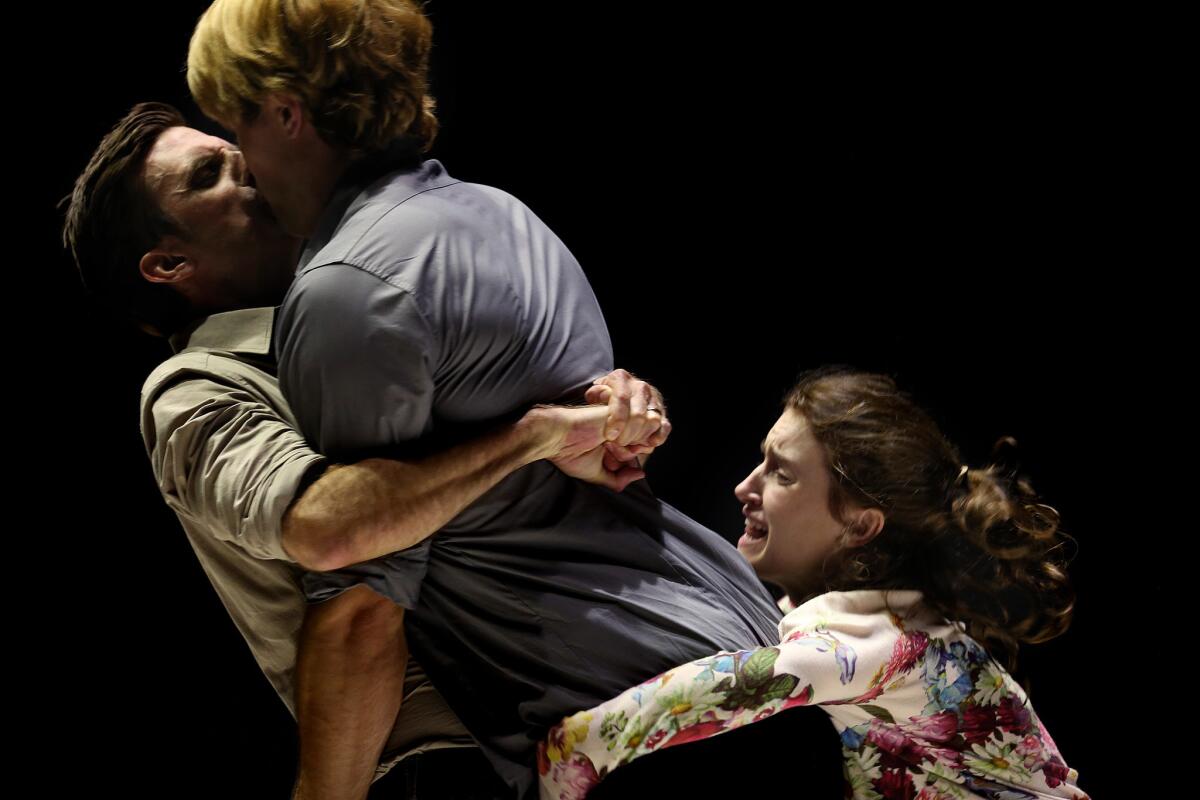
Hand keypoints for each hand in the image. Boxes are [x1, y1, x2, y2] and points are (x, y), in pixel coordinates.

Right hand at [528, 404, 645, 491]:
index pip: (642, 449)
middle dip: (630, 453)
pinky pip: (640, 420)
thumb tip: (641, 474)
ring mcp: (620, 414)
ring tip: (607, 444)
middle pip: (648, 440)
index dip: (629, 460)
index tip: (609, 461)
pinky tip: (609, 437)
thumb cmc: (569, 453)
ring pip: (647, 429)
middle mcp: (620, 425)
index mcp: (615, 437)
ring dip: (629, 444)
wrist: (554, 437)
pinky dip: (627, 435)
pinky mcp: (619, 405)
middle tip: (607, 451)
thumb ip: (619, 479)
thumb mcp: (598, 474)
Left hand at [585, 369, 670, 465]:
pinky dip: (658, 437)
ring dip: (640, 437)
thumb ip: (596, 395)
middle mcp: (640, 386)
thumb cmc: (603, 399)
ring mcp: (653, 398)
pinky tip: (648, 444)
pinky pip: (665, 426)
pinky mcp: (662, 411)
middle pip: (638, 414)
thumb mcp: (594, 394)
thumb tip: (605, 396)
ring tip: (628, 444)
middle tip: (617, 443)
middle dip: (627, 433)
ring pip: (653, 420)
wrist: (619, 396)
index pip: (622, 398)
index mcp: (621, 378)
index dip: (617, 419)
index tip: (610, 436)